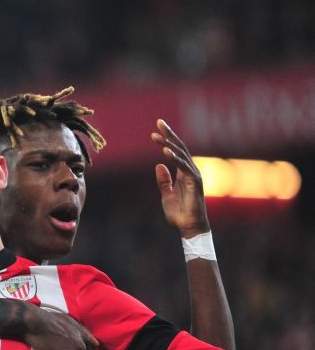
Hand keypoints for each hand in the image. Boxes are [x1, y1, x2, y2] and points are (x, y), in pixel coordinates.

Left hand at [152, 119, 209, 238]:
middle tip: (158, 122)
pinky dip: (174, 158)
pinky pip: (183, 167)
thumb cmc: (179, 213)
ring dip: (168, 144)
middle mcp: (191, 171)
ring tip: (155, 136)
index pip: (176, 151)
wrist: (189, 227)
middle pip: (179, 148)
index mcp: (184, 173)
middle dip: (169, 134)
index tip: (157, 129)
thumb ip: (164, 181)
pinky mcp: (195, 182)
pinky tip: (165, 151)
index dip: (168, 139)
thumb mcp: (167, 195)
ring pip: (180, 155)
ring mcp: (194, 175)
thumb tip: (158, 165)